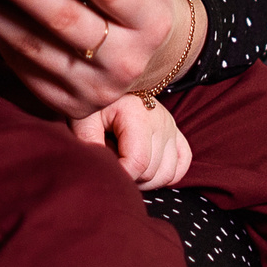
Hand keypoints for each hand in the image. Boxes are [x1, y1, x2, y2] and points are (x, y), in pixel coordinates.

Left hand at [74, 96, 192, 188]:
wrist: (113, 85)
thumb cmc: (97, 103)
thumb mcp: (84, 118)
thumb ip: (89, 141)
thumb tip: (99, 168)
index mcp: (138, 115)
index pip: (137, 162)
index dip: (120, 175)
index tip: (105, 171)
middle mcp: (161, 121)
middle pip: (150, 171)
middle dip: (129, 177)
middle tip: (112, 164)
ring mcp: (172, 128)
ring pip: (167, 173)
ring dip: (146, 180)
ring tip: (127, 166)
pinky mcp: (177, 134)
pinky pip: (181, 165)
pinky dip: (166, 175)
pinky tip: (148, 171)